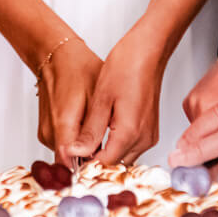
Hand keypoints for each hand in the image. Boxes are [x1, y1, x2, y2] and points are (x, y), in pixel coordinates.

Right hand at [34, 38, 101, 164]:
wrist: (57, 57)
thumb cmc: (78, 69)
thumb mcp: (96, 96)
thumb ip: (96, 129)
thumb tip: (100, 155)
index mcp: (62, 123)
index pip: (71, 164)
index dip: (90, 170)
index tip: (106, 171)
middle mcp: (49, 132)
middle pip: (70, 162)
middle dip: (91, 161)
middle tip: (112, 153)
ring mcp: (46, 133)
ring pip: (68, 155)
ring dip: (86, 152)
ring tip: (104, 138)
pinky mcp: (47, 131)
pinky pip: (64, 146)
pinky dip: (79, 143)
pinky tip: (91, 130)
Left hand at [74, 23, 169, 166]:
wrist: (148, 51)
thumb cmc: (128, 66)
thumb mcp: (101, 99)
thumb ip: (90, 131)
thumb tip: (76, 153)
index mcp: (130, 132)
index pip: (104, 165)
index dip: (84, 166)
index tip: (68, 161)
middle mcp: (143, 138)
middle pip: (114, 165)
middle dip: (94, 162)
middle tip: (74, 152)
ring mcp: (148, 135)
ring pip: (123, 159)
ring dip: (105, 155)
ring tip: (85, 142)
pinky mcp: (149, 130)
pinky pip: (130, 148)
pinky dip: (115, 146)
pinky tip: (101, 135)